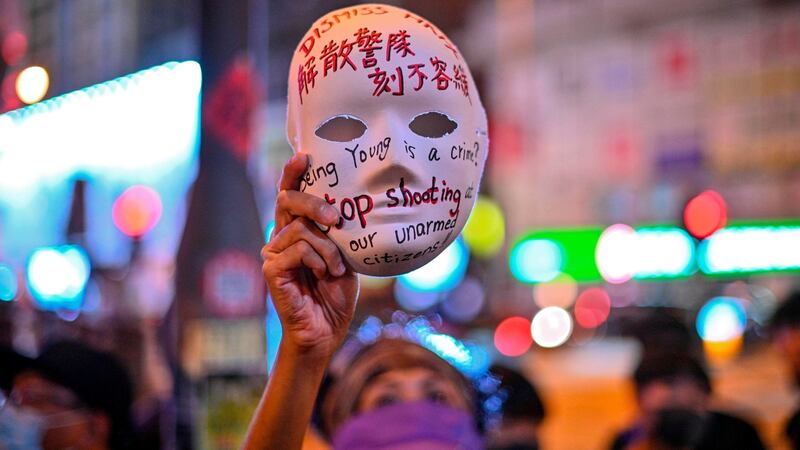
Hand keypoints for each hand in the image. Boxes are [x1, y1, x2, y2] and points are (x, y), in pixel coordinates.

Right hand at [262, 153, 358, 357]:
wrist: (325, 332)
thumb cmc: (335, 294)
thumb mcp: (344, 256)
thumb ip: (338, 233)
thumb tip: (344, 208)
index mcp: (297, 231)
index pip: (290, 196)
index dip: (293, 174)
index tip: (303, 155)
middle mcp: (280, 238)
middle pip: (288, 201)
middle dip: (313, 201)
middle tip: (334, 216)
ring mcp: (272, 253)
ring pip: (301, 230)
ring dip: (328, 248)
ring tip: (336, 268)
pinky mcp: (271, 269)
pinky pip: (298, 250)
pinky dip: (318, 260)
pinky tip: (324, 275)